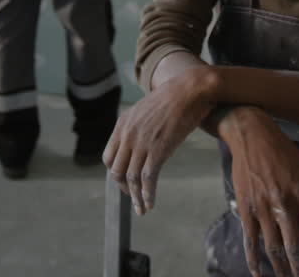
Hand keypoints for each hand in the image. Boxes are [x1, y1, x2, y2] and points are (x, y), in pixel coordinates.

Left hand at [102, 65, 216, 214]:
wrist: (190, 90)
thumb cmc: (174, 99)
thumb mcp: (146, 109)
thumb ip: (137, 126)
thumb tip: (139, 140)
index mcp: (123, 124)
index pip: (109, 157)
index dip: (116, 173)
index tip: (125, 182)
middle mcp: (128, 134)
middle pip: (117, 170)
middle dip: (124, 188)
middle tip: (134, 198)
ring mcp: (142, 142)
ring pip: (131, 178)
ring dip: (136, 197)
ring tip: (142, 209)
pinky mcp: (158, 149)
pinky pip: (148, 178)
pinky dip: (147, 194)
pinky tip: (151, 203)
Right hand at [220, 109, 298, 276]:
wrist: (253, 136)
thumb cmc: (286, 156)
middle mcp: (285, 203)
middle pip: (295, 247)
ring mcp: (263, 207)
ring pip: (273, 248)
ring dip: (281, 270)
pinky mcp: (246, 208)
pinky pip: (251, 240)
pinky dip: (254, 260)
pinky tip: (260, 274)